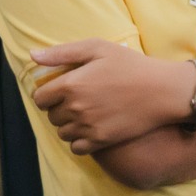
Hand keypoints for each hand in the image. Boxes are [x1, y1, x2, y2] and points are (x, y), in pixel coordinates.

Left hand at [30, 39, 195, 153]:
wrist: (162, 91)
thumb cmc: (130, 65)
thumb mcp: (96, 48)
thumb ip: (62, 52)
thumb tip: (33, 55)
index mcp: (70, 84)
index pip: (40, 98)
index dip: (45, 95)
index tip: (57, 91)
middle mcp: (75, 108)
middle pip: (51, 116)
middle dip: (58, 108)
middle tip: (75, 100)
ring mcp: (88, 127)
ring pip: (62, 133)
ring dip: (67, 125)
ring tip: (83, 115)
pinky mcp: (101, 141)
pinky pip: (76, 148)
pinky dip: (78, 141)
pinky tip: (89, 129)